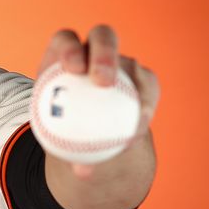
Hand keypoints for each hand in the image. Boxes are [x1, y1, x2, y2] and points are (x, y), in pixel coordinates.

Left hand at [37, 25, 160, 178]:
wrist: (89, 134)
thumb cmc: (65, 134)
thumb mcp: (60, 142)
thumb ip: (71, 153)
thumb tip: (84, 172)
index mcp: (63, 56)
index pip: (65, 41)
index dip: (69, 48)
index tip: (73, 69)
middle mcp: (95, 51)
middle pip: (103, 37)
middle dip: (104, 53)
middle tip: (103, 82)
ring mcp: (121, 63)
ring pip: (131, 62)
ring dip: (134, 85)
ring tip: (134, 114)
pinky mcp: (142, 77)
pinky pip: (148, 86)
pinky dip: (146, 105)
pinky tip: (142, 126)